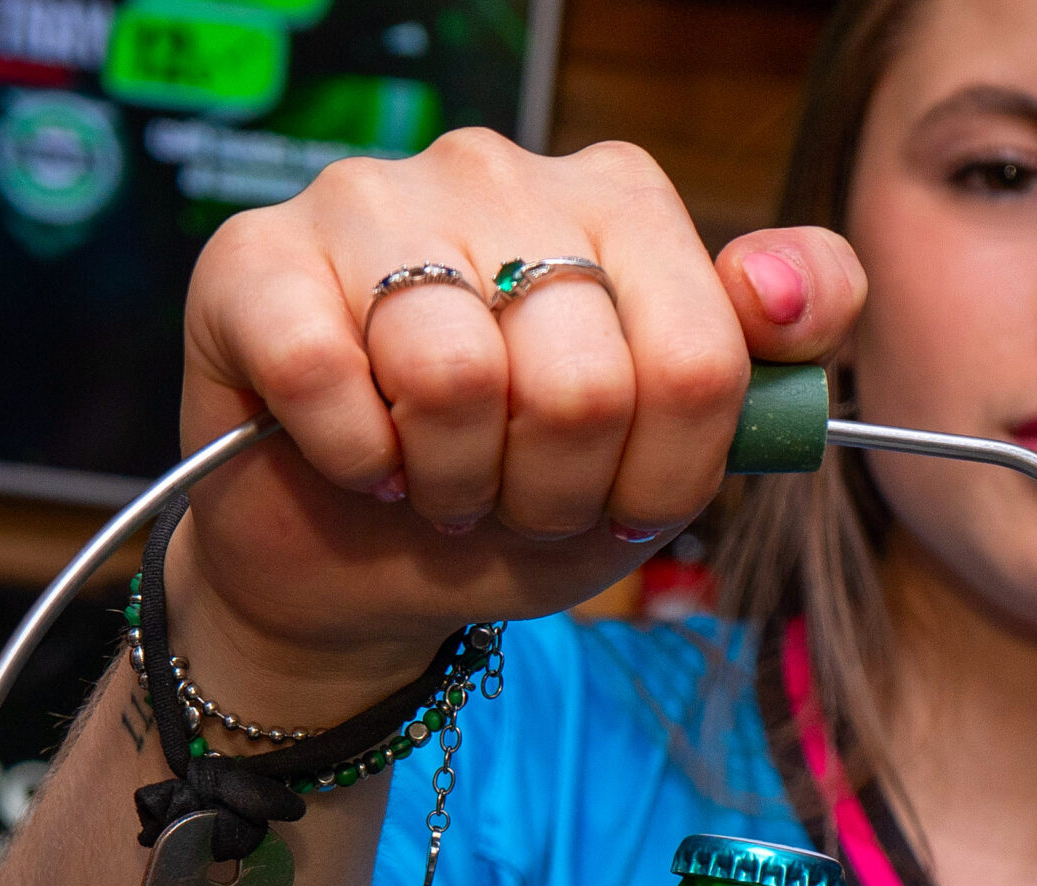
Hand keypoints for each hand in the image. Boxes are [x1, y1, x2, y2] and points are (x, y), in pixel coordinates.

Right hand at [171, 131, 865, 719]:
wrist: (363, 563)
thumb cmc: (520, 492)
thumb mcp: (666, 458)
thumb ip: (764, 366)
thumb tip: (783, 294)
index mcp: (619, 201)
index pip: (701, 359)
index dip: (664, 476)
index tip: (620, 497)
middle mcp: (500, 171)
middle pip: (587, 381)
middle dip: (557, 492)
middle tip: (517, 495)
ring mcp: (372, 198)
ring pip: (456, 376)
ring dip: (456, 483)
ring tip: (439, 477)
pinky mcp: (254, 257)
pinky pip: (329, 377)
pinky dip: (354, 460)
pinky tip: (357, 455)